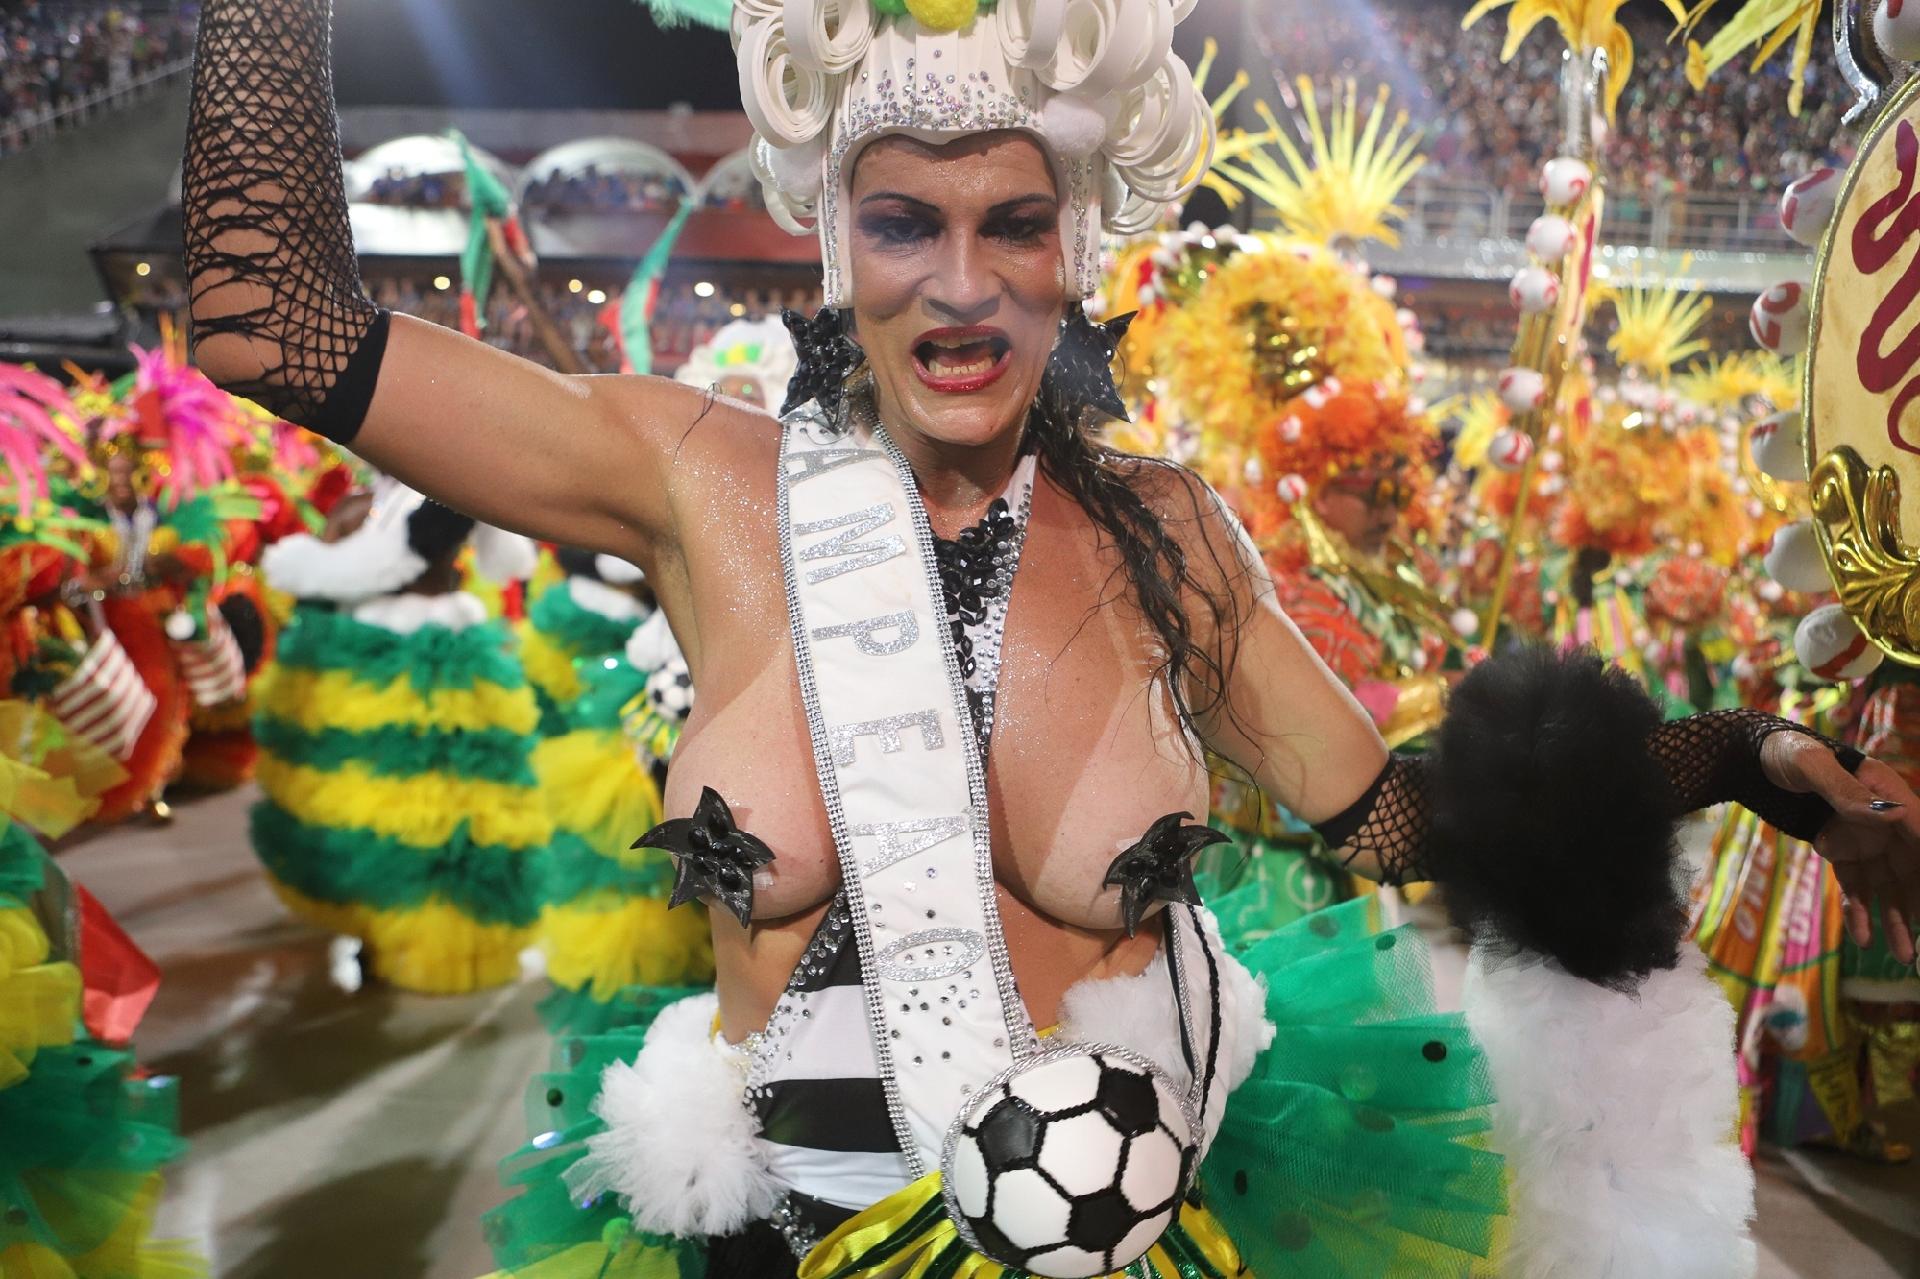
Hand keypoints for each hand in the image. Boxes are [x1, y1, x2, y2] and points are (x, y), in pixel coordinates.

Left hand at [1763, 732, 1919, 964]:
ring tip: (1901, 956)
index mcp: (1884, 790)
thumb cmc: (1783, 751)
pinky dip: (1858, 910)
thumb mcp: (1810, 764)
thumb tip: (1894, 815)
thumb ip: (1845, 790)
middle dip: (1917, 902)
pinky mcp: (1839, 850)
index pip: (1918, 828)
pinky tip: (1862, 939)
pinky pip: (1854, 885)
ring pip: (1886, 884)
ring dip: (1895, 919)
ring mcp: (1861, 837)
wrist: (1748, 758)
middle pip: (1910, 866)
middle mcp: (1880, 818)